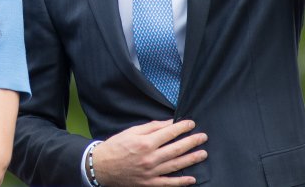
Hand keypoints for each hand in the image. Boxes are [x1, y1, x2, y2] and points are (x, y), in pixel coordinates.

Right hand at [92, 119, 207, 186]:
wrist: (101, 167)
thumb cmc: (115, 147)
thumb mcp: (131, 132)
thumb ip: (151, 127)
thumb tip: (168, 123)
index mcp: (145, 143)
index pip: (169, 133)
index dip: (182, 127)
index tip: (191, 123)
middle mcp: (150, 158)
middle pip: (176, 148)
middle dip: (192, 142)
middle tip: (203, 137)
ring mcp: (151, 172)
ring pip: (176, 165)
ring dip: (191, 159)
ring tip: (203, 153)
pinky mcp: (149, 183)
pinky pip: (168, 183)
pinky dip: (181, 182)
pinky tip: (191, 178)